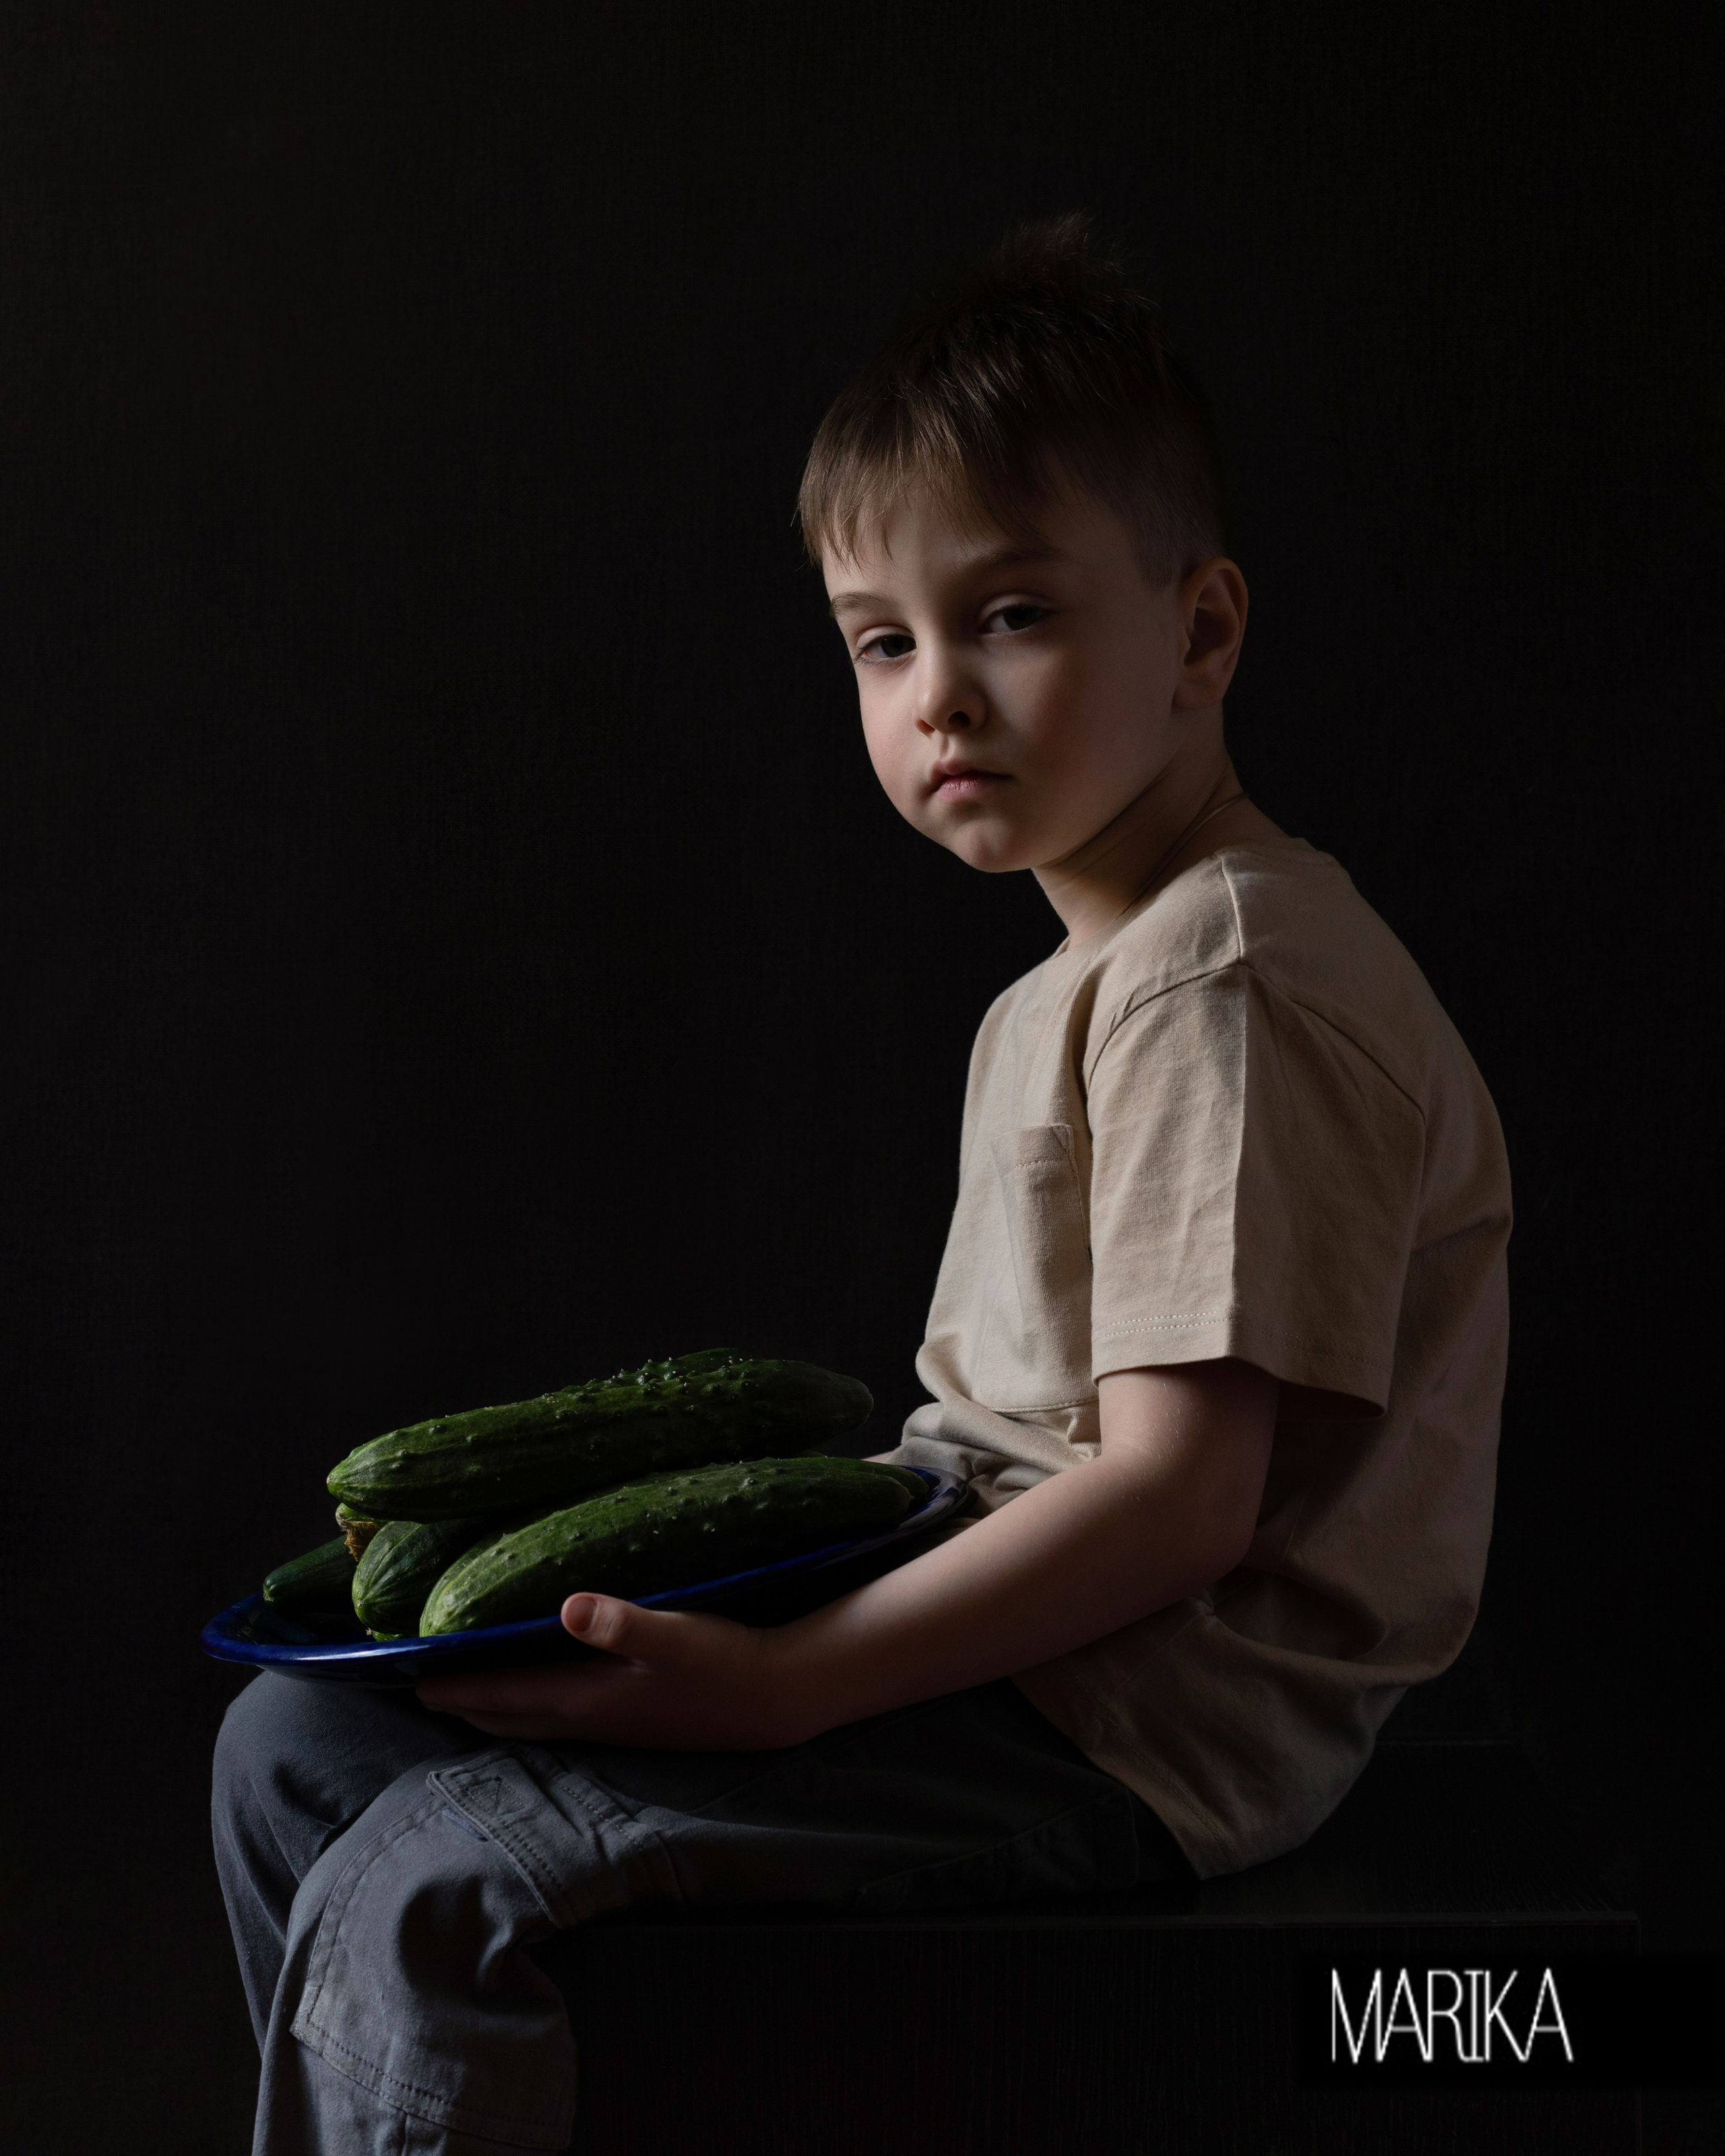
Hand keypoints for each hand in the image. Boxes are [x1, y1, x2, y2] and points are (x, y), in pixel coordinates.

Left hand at [414, 1594, 814, 1749]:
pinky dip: (533, 1706)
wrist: (779, 1698)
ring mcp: (616, 1726)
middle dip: (466, 1703)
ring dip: (497, 1708)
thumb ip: (622, 1623)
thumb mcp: (677, 1634)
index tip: (412, 1678)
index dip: (457, 1686)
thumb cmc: (726, 1663)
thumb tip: (569, 1606)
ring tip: (468, 1693)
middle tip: (425, 1687)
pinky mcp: (636, 1720)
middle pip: (510, 1716)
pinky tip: (541, 1691)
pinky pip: (563, 1717)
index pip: (505, 1695)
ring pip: (535, 1721)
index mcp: (589, 1698)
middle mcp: (593, 1720)